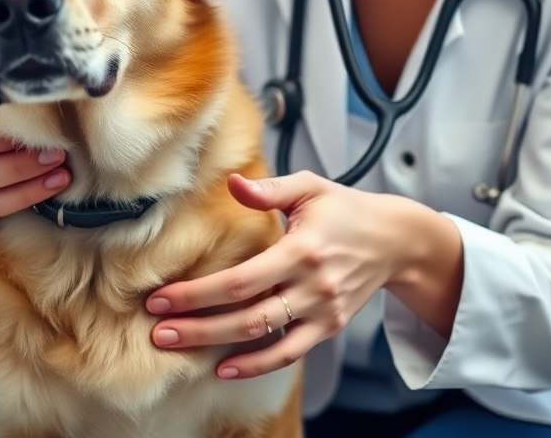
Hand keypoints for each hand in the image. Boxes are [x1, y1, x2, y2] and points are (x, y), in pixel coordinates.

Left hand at [146, 170, 443, 379]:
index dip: (198, 292)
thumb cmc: (346, 209)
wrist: (393, 240)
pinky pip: (289, 353)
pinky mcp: (329, 328)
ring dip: (217, 347)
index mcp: (302, 249)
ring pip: (264, 339)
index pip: (241, 280)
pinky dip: (257, 365)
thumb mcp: (309, 187)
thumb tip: (233, 184)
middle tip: (157, 330)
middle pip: (246, 317)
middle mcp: (312, 286)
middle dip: (197, 326)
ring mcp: (322, 312)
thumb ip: (269, 189)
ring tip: (176, 348)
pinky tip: (225, 367)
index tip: (162, 296)